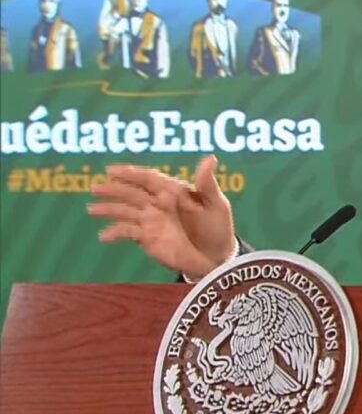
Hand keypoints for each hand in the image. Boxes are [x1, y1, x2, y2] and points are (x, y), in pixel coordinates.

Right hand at [88, 155, 235, 277]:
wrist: (216, 255)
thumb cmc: (218, 226)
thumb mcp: (216, 204)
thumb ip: (207, 184)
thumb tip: (209, 158)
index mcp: (173, 191)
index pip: (149, 178)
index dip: (131, 173)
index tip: (112, 170)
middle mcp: (158, 203)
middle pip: (132, 193)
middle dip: (114, 190)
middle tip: (95, 187)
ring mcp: (150, 220)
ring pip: (125, 211)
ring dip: (109, 209)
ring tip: (92, 209)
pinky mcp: (147, 237)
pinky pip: (127, 232)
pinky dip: (115, 232)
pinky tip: (104, 236)